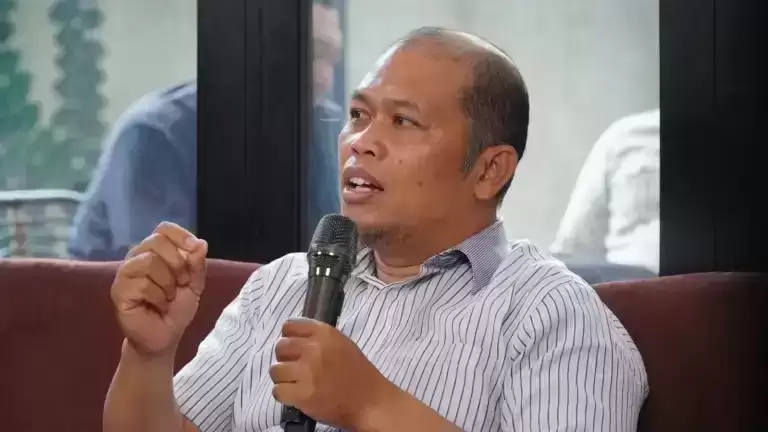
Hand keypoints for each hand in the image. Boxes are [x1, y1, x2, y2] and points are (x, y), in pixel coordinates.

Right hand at [111, 222, 207, 357]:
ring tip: (168, 297)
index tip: (194, 248)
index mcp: (155, 252)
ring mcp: (125, 275)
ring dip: (168, 283)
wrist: (165, 336)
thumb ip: (197, 264)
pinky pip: (142, 284)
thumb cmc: (177, 308)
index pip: (163, 229)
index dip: (180, 235)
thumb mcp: (194, 284)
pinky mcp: (118, 292)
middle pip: (156, 242)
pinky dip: (158, 297)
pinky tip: (157, 306)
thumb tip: (201, 243)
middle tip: (182, 283)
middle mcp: (136, 258)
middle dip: (177, 263)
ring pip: (149, 262)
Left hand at [269, 318, 395, 430]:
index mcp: (324, 333)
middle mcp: (313, 349)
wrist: (369, 401)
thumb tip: (293, 338)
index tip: (294, 348)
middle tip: (294, 367)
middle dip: (284, 358)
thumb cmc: (358, 373)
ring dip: (283, 377)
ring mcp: (307, 372)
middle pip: (280, 347)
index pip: (289, 326)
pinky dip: (284, 394)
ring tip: (295, 382)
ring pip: (275, 370)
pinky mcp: (302, 395)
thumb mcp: (341, 343)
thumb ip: (317, 337)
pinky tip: (295, 395)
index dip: (288, 337)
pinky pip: (277, 391)